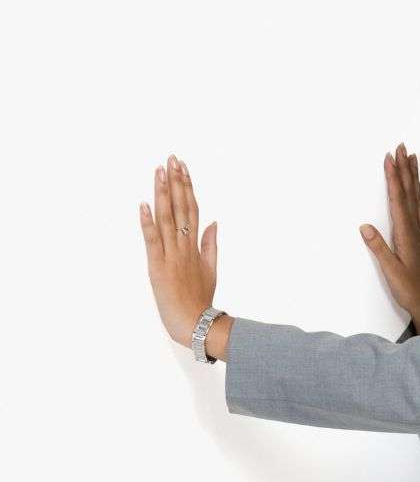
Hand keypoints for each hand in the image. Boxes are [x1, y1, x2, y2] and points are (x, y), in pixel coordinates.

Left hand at [140, 154, 217, 346]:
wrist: (196, 322)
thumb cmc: (201, 299)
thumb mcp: (211, 269)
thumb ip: (211, 244)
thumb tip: (213, 222)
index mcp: (196, 246)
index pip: (193, 209)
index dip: (188, 187)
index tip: (183, 167)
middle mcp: (184, 246)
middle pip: (181, 208)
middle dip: (176, 182)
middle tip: (172, 159)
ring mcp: (172, 255)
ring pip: (167, 219)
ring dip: (163, 194)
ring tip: (160, 171)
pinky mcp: (158, 266)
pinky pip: (153, 241)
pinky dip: (148, 222)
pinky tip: (144, 204)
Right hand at [359, 141, 419, 315]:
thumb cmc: (407, 289)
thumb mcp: (390, 270)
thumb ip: (379, 248)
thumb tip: (365, 227)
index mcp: (405, 234)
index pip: (398, 200)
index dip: (393, 178)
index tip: (390, 158)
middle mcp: (416, 230)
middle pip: (409, 194)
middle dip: (404, 170)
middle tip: (401, 147)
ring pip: (419, 200)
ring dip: (415, 179)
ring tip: (413, 159)